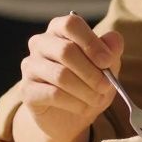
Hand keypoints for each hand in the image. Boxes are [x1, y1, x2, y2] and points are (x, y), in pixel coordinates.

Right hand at [19, 13, 120, 141]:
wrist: (71, 117)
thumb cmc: (89, 83)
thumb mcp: (107, 67)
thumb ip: (111, 51)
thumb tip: (114, 39)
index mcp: (59, 30)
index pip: (71, 24)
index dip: (91, 42)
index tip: (107, 61)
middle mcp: (40, 43)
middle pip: (65, 51)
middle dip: (91, 72)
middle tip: (106, 86)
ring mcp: (30, 66)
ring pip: (60, 75)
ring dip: (85, 90)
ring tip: (97, 99)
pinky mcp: (26, 90)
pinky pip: (53, 94)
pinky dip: (74, 102)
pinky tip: (84, 107)